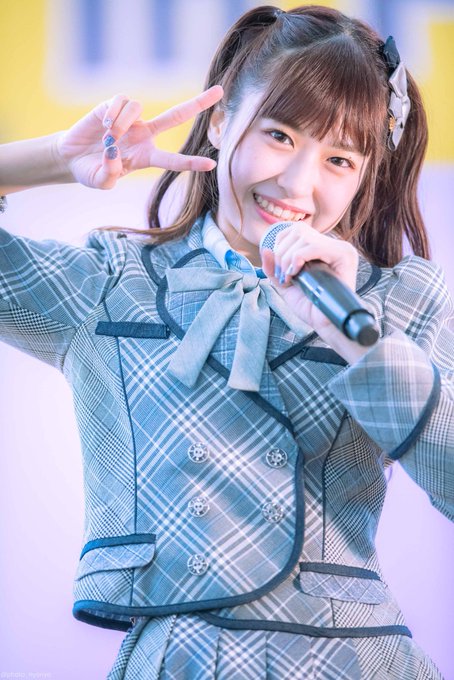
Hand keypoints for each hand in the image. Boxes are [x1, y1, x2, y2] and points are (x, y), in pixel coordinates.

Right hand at [55, 86, 223, 189]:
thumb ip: (109, 174)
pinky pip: (121, 101)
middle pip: (176, 116)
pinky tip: (102, 124)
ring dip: (121, 123)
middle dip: (198, 103)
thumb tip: (114, 151)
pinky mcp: (114, 105)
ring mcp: (131, 119)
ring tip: (107, 139)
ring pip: (138, 108)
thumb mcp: (101, 182)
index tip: (212, 165)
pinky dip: (112, 113)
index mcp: (147, 157)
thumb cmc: (91, 172)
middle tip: (221, 91)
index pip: (173, 160)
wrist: (71, 158)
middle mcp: (145, 135)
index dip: (192, 163)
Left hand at [261, 222, 369, 362]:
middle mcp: (333, 245)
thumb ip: (273, 268)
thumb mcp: (285, 283)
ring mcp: (341, 249)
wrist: (326, 324)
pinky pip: (315, 247)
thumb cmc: (309, 306)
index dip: (280, 245)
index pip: (296, 230)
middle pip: (298, 231)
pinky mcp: (344, 256)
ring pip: (305, 238)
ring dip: (288, 258)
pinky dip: (298, 258)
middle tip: (283, 276)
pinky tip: (295, 273)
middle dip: (282, 253)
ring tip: (289, 277)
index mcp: (322, 248)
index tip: (280, 271)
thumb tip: (265, 249)